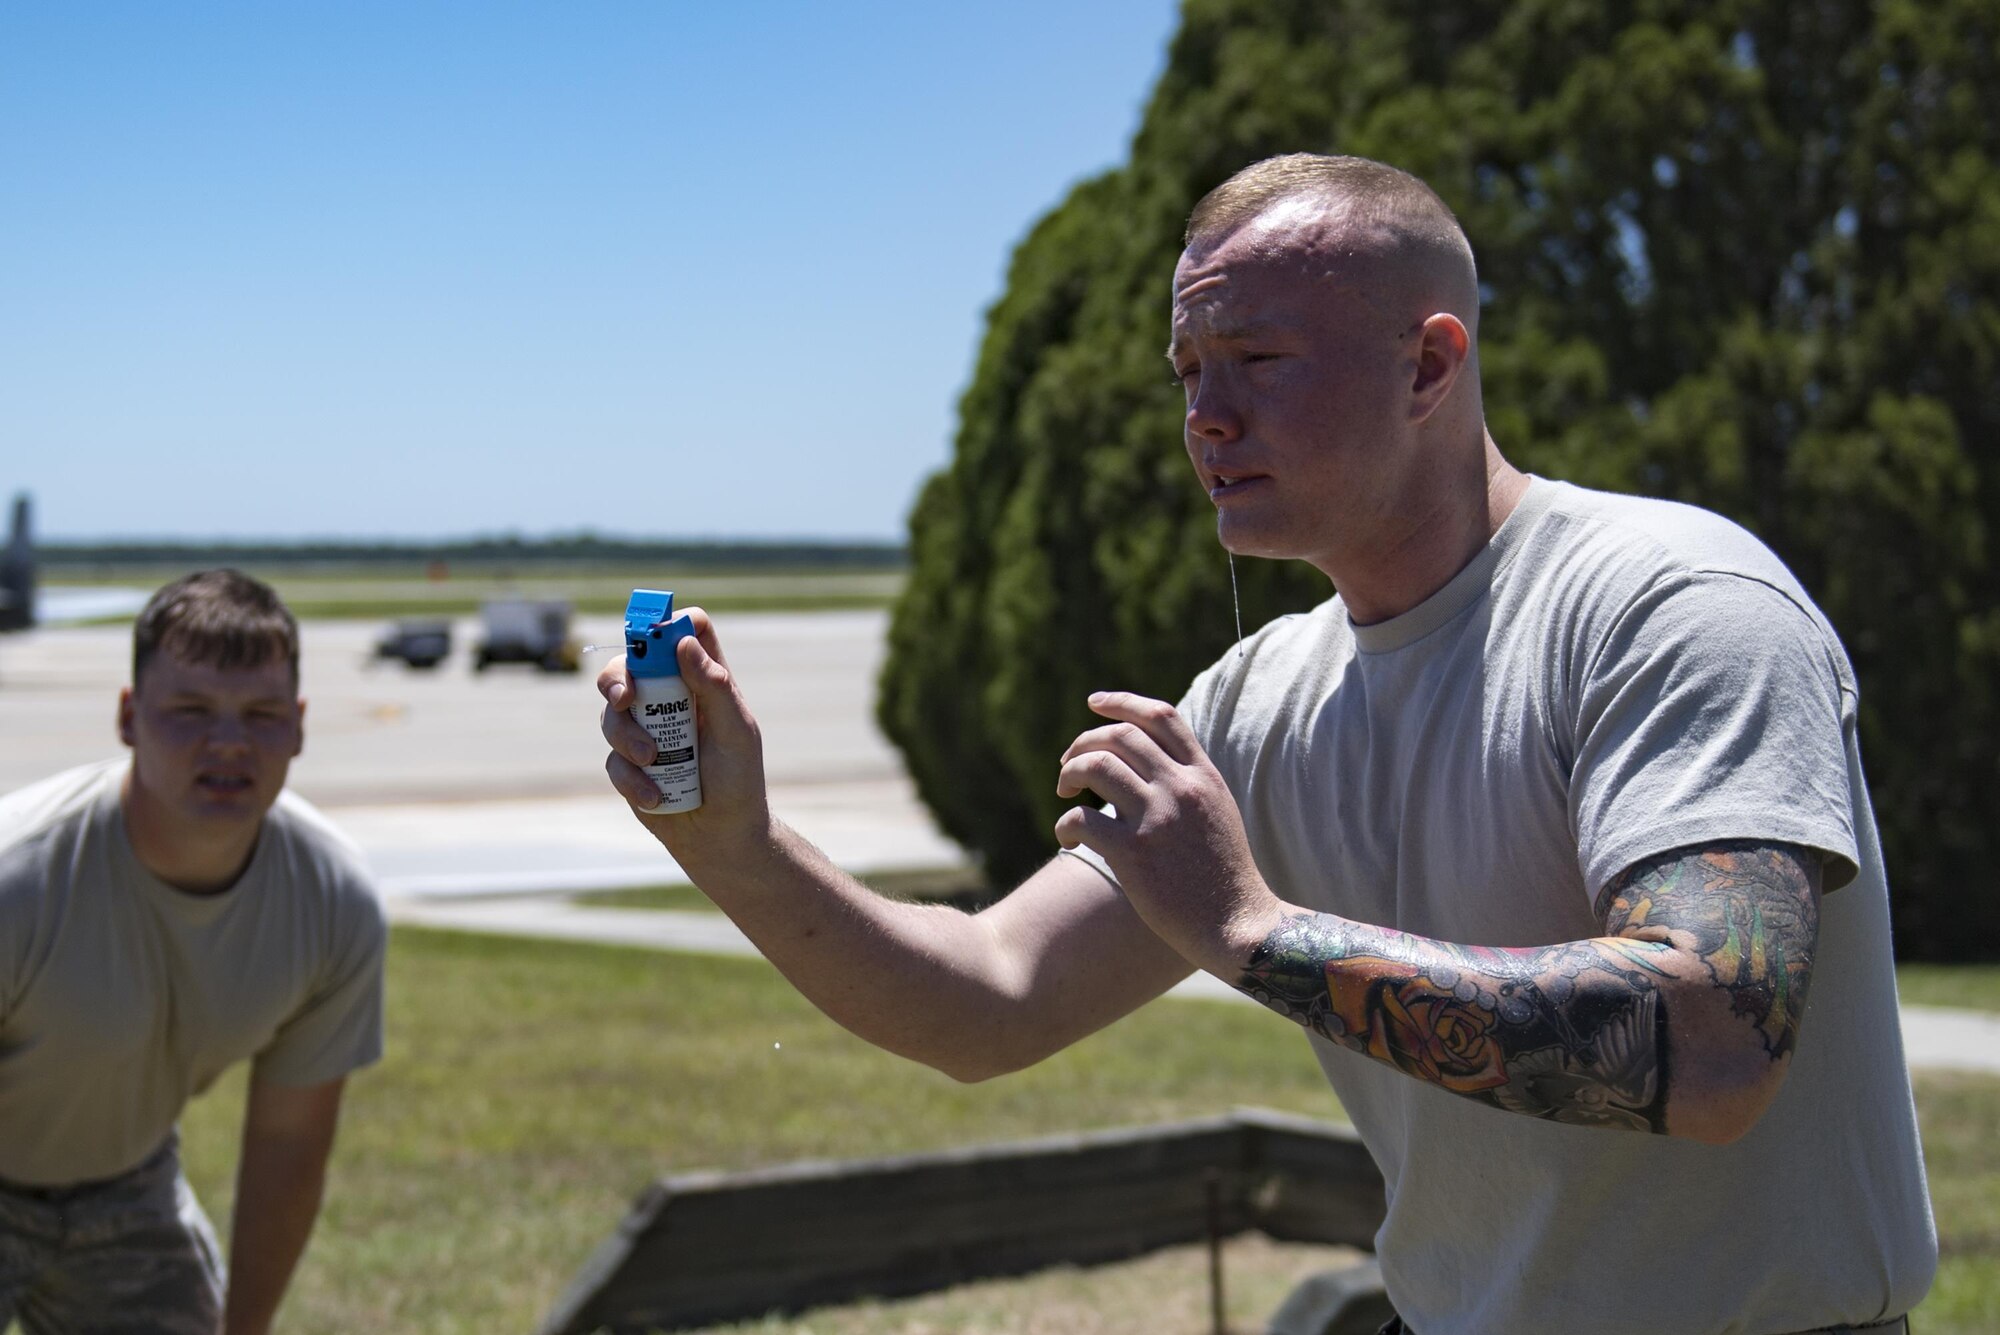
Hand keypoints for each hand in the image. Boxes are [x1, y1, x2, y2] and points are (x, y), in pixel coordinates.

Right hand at [598, 606, 773, 870]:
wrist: (720, 837)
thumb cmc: (738, 779)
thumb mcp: (736, 731)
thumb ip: (715, 685)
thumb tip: (683, 641)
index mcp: (703, 681)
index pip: (684, 632)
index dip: (666, 624)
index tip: (653, 637)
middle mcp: (669, 698)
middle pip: (629, 665)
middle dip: (618, 679)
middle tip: (624, 699)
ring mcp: (644, 729)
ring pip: (612, 713)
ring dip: (628, 737)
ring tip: (654, 762)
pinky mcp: (627, 763)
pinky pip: (613, 759)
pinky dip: (632, 778)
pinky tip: (656, 796)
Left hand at [1053, 691, 1280, 976]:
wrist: (1238, 924)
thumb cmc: (1223, 875)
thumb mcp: (1217, 812)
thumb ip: (1187, 782)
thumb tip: (1147, 762)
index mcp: (1202, 776)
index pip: (1160, 716)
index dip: (1121, 702)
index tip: (1094, 703)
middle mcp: (1180, 788)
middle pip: (1119, 736)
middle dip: (1084, 742)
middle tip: (1068, 766)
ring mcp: (1157, 819)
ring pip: (1095, 766)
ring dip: (1069, 774)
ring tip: (1065, 794)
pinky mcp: (1134, 854)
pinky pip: (1082, 819)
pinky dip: (1065, 824)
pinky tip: (1070, 840)